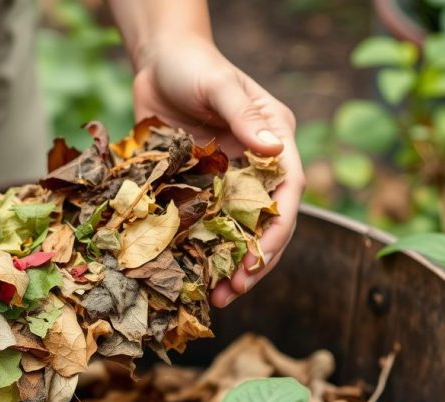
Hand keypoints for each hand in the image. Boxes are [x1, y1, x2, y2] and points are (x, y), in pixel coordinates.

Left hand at [131, 38, 303, 307]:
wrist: (158, 61)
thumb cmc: (193, 65)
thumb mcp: (219, 85)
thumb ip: (243, 115)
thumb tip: (271, 148)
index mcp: (274, 139)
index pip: (287, 191)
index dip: (277, 228)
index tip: (258, 259)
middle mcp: (256, 163)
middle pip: (266, 221)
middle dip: (254, 259)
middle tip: (233, 290)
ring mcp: (228, 177)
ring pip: (236, 230)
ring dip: (228, 263)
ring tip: (216, 296)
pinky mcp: (200, 185)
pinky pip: (204, 223)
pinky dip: (200, 250)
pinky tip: (188, 274)